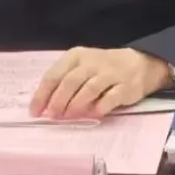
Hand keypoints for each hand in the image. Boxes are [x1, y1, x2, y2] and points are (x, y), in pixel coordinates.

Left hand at [29, 47, 173, 119]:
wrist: (139, 63)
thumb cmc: (102, 69)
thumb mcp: (81, 67)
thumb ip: (64, 83)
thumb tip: (45, 108)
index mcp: (76, 56)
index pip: (54, 75)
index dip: (42, 95)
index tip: (35, 112)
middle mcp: (92, 62)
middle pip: (70, 82)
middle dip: (57, 102)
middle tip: (51, 117)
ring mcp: (110, 73)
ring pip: (88, 89)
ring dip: (75, 106)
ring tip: (68, 118)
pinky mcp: (126, 86)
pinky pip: (109, 98)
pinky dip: (98, 108)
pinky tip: (92, 116)